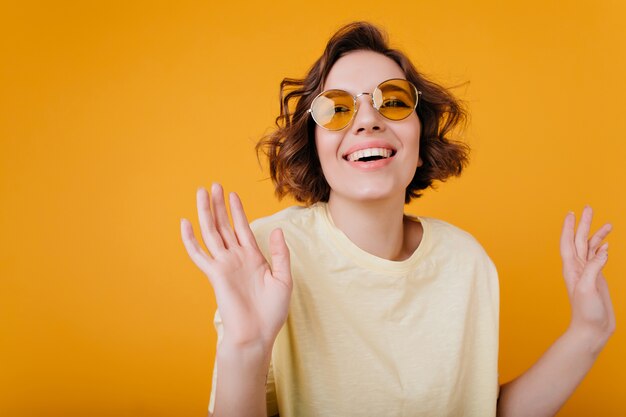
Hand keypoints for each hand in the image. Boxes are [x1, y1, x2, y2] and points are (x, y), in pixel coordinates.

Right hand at [180, 183, 291, 349]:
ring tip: (202, 193)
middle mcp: (236, 258)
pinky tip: (185, 223)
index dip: (237, 211)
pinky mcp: (215, 275)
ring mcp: (224, 265)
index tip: (232, 194)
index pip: (242, 228)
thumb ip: (280, 254)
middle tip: (214, 185)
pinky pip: (199, 254)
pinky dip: (190, 239)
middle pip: (224, 225)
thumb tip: (277, 230)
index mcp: (252, 258)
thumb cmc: (272, 311)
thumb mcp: (284, 279)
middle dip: (219, 205)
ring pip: (212, 233)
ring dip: (206, 213)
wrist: (257, 334)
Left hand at [560, 206, 614, 352]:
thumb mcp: (588, 288)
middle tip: (588, 208)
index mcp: (571, 268)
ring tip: (607, 224)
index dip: (568, 227)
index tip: (571, 213)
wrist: (592, 329)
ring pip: (591, 248)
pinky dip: (602, 249)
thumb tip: (603, 250)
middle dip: (584, 224)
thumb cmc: (586, 312)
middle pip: (580, 240)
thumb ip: (594, 268)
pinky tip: (607, 243)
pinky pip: (598, 259)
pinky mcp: (596, 279)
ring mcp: (587, 272)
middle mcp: (577, 268)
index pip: (568, 243)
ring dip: (597, 235)